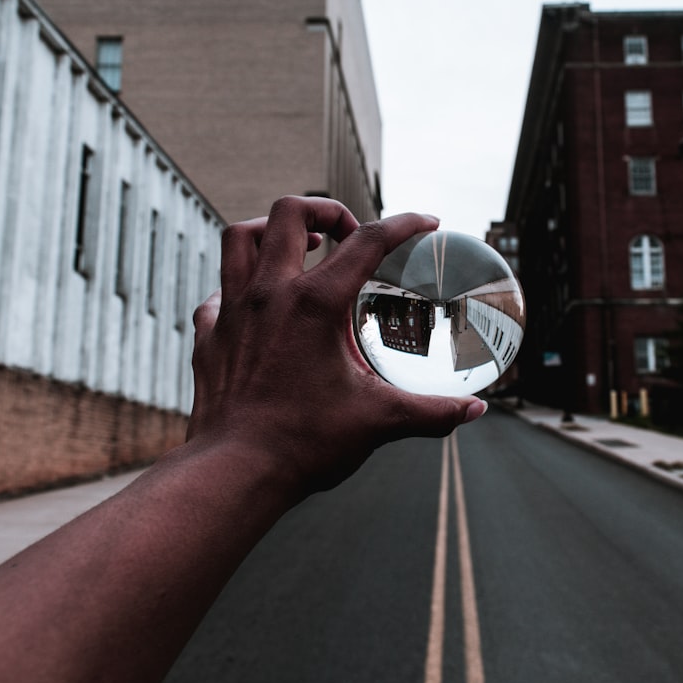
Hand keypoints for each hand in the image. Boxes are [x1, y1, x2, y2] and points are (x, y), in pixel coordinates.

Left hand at [186, 196, 486, 500]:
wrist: (234, 472)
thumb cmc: (302, 444)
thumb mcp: (379, 421)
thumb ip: (432, 412)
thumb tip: (473, 410)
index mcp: (315, 303)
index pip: (368, 242)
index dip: (404, 225)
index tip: (426, 223)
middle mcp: (270, 295)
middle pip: (291, 213)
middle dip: (325, 210)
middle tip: (346, 233)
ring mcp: (233, 312)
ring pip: (241, 239)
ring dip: (271, 231)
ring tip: (297, 246)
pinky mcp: (209, 336)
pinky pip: (218, 293)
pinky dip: (238, 287)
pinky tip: (256, 306)